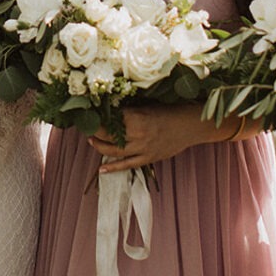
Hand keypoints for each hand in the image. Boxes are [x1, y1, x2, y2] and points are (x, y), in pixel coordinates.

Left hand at [88, 104, 235, 173]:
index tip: (88, 114)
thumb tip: (108, 108)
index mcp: (137, 117)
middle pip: (108, 135)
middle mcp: (138, 134)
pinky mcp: (148, 159)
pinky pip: (127, 165)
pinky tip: (101, 170)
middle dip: (94, 130)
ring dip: (99, 146)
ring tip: (91, 140)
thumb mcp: (147, 105)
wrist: (189, 125)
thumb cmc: (168, 111)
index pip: (110, 118)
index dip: (97, 117)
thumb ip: (129, 110)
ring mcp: (143, 149)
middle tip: (86, 126)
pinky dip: (112, 168)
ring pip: (114, 151)